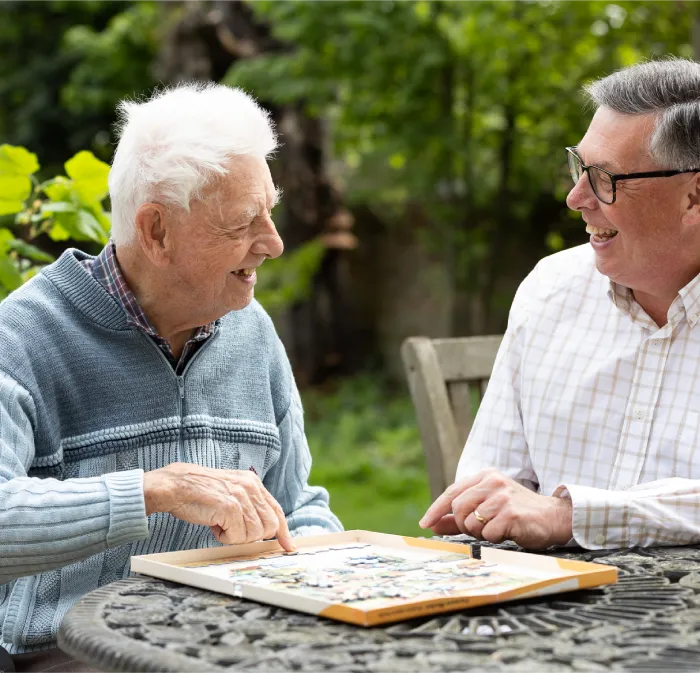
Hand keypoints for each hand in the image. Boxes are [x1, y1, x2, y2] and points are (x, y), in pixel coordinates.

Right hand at [143, 462, 295, 550]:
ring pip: (254, 534)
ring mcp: (241, 496)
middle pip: (269, 526)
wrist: (176, 486)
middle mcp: (250, 487)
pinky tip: (214, 525)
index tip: (289, 546)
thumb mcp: (230, 492)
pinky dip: (225, 537)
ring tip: (220, 524)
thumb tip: (265, 528)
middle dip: (253, 536)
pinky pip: (237, 537)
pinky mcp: (230, 507)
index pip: (276, 510)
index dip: (283, 531)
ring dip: (236, 536)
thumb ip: (248, 505)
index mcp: (252, 483)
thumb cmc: (200, 493)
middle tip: (233, 530)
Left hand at [419, 469, 571, 548]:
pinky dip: (494, 538)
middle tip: (480, 529)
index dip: (436, 509)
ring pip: (471, 522)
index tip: (425, 523)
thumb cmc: (517, 513)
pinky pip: (488, 534)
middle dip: (463, 525)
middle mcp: (492, 482)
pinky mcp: (511, 513)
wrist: (553, 517)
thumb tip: (433, 525)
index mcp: (485, 476)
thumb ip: (459, 515)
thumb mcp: (487, 507)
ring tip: (498, 527)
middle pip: (458, 508)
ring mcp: (502, 496)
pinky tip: (508, 531)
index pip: (452, 492)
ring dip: (481, 533)